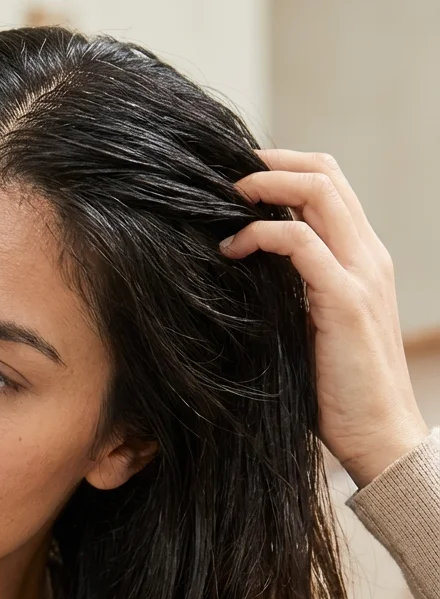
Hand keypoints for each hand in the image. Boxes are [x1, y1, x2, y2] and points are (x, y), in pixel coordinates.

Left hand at [219, 148, 429, 487]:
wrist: (380, 436)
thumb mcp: (306, 325)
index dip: (281, 166)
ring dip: (263, 185)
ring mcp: (360, 274)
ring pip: (318, 192)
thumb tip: (232, 269)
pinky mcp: (345, 300)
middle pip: (324, 174)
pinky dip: (260, 233)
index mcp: (360, 258)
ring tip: (221, 201)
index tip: (232, 176)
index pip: (328, 184)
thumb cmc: (334, 389)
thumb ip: (287, 290)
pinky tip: (230, 250)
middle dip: (268, 162)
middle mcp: (367, 255)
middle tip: (218, 174)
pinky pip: (300, 242)